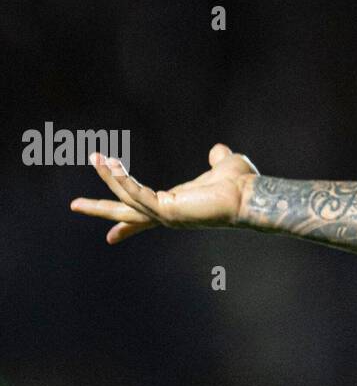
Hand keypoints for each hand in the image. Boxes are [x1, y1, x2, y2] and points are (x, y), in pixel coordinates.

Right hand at [70, 144, 257, 244]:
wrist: (253, 196)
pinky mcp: (168, 211)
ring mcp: (167, 215)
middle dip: (100, 209)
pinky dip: (122, 180)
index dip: (128, 223)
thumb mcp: (225, 165)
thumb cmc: (242, 185)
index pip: (146, 213)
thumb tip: (217, 150)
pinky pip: (137, 194)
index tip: (111, 236)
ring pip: (127, 199)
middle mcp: (169, 214)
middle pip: (127, 214)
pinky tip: (109, 163)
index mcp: (177, 205)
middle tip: (74, 205)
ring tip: (95, 157)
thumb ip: (217, 159)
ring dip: (110, 178)